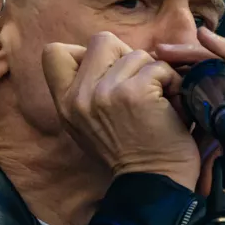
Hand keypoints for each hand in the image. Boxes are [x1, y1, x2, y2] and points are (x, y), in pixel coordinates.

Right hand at [42, 32, 200, 189]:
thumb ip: (86, 91)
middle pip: (101, 41)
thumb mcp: (89, 125)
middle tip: (138, 87)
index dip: (83, 53)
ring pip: (136, 54)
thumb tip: (104, 56)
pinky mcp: (135, 93)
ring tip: (157, 101)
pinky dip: (171, 82)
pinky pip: (158, 67)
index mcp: (64, 104)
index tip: (105, 74)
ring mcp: (106, 93)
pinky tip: (171, 105)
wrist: (154, 183)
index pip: (53, 52)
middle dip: (126, 58)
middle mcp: (79, 96)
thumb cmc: (130, 154)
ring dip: (153, 74)